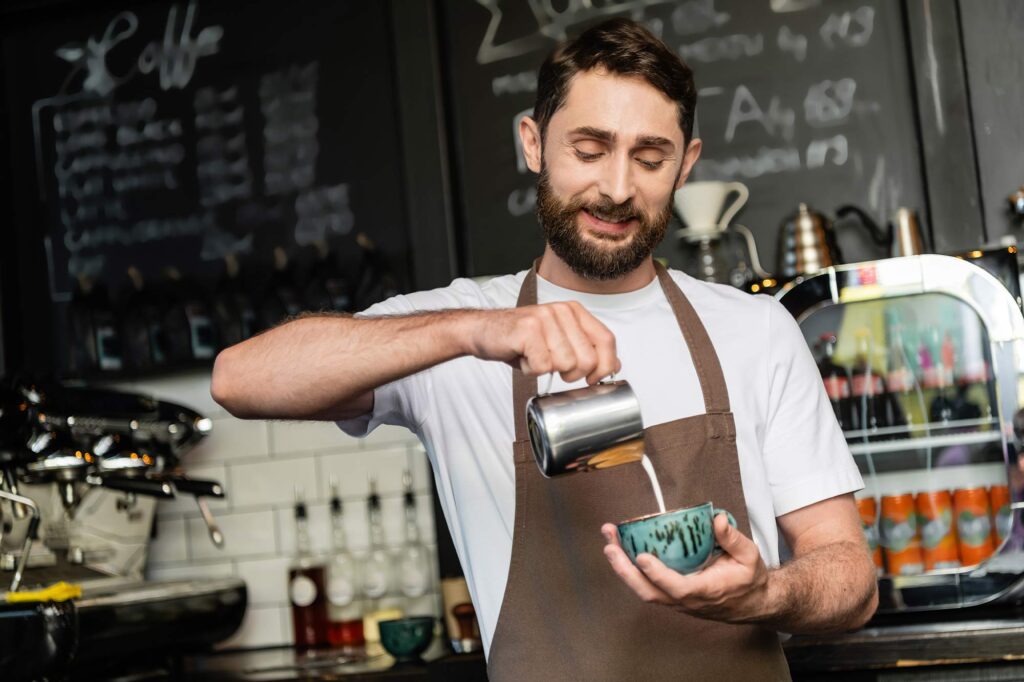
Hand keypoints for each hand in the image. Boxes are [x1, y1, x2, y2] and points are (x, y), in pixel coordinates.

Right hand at [468, 303, 619, 383]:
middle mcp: (562, 311)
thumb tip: (614, 366)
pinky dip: (532, 371)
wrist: (483, 331)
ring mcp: (545, 318)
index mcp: (574, 311)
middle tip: (554, 367)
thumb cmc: (521, 339)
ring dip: (548, 371)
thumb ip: (586, 350)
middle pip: (588, 359)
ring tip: (535, 358)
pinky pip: (543, 366)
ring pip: (566, 364)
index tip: (593, 379)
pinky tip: (523, 359)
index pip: (607, 340)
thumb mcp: (559, 342)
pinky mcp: (528, 330)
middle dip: (572, 374)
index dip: (605, 366)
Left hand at [601, 514, 772, 622]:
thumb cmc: (749, 579)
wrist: (753, 603)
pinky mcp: (671, 597)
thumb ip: (733, 538)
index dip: (658, 575)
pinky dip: (630, 570)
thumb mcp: (749, 556)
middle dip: (625, 569)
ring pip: (643, 590)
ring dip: (623, 567)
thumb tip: (717, 519)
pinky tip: (621, 550)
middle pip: (649, 592)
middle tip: (610, 545)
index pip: (678, 588)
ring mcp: (676, 602)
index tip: (642, 557)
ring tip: (610, 542)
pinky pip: (647, 586)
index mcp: (706, 591)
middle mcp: (686, 601)